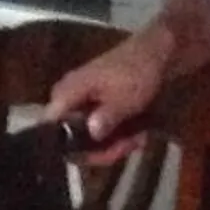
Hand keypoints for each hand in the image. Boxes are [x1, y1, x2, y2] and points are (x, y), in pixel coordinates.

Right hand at [45, 30, 169, 158]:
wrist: (159, 52)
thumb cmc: (137, 72)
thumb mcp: (124, 99)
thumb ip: (106, 119)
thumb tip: (92, 133)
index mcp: (68, 93)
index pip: (50, 124)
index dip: (64, 145)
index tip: (87, 157)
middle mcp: (72, 98)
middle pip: (74, 136)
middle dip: (100, 148)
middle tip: (126, 148)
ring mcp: (88, 101)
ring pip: (92, 134)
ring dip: (114, 142)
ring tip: (137, 140)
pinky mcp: (103, 104)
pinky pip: (104, 126)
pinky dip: (120, 133)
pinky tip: (138, 135)